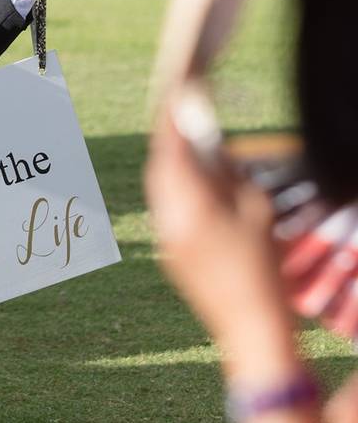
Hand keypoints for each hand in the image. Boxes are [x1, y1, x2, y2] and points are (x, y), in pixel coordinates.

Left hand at [144, 96, 297, 387]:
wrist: (249, 327)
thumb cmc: (262, 269)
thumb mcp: (256, 213)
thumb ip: (229, 178)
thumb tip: (208, 153)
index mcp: (190, 209)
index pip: (171, 154)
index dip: (171, 122)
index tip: (173, 95)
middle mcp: (168, 223)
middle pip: (159, 171)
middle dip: (167, 142)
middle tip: (178, 114)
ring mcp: (165, 241)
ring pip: (159, 192)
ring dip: (170, 166)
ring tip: (186, 145)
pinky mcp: (170, 256)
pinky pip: (166, 212)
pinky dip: (175, 192)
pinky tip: (192, 185)